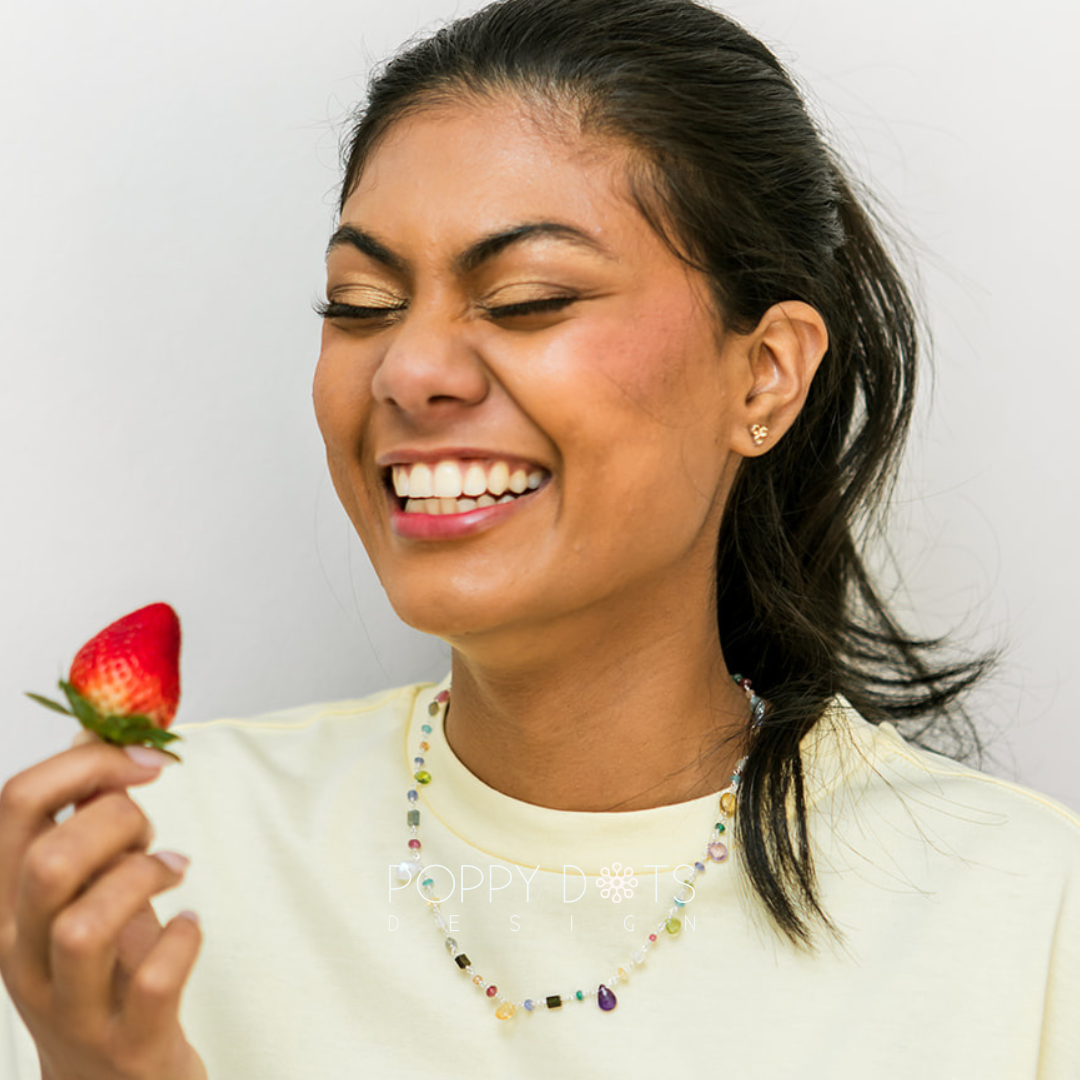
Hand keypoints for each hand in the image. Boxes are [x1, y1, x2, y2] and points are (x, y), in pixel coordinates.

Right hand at [0, 739, 205, 1079]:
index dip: (87, 762)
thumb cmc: (106, 969)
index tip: (147, 761)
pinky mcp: (127, 1042)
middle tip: (153, 832)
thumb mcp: (87, 886)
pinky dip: (185, 938)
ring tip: (173, 870)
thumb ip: (84, 816)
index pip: (12, 805)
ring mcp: (70, 1006)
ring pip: (83, 926)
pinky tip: (192, 921)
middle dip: (116, 821)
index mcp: (7, 902)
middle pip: (47, 861)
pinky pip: (153, 982)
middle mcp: (22, 954)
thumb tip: (93, 730)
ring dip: (143, 878)